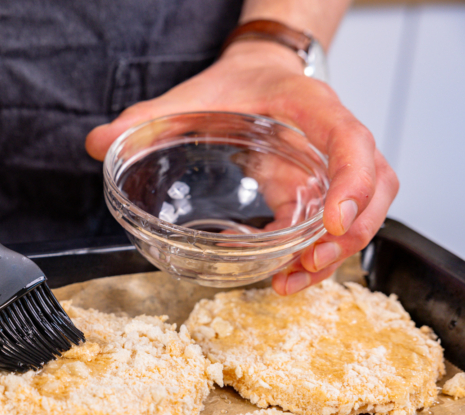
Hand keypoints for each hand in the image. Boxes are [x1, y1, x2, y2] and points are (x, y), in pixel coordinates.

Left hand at [86, 40, 397, 294]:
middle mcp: (334, 140)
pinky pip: (337, 225)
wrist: (260, 73)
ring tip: (292, 283)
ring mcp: (332, 167)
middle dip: (350, 235)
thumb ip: (148, 118)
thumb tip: (97, 142)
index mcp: (314, 109)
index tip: (332, 221)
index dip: (353, 183)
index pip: (353, 142)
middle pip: (376, 187)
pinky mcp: (320, 190)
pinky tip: (283, 274)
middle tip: (307, 267)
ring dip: (338, 254)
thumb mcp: (193, 94)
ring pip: (367, 211)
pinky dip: (317, 253)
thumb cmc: (238, 83)